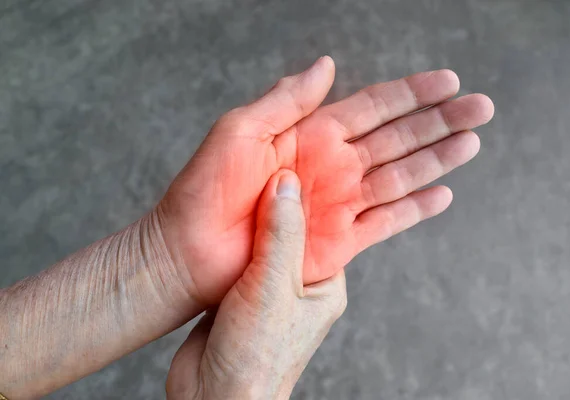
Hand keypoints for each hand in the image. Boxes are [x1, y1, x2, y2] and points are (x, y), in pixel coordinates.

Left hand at [159, 57, 493, 304]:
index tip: (448, 81)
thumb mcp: (241, 129)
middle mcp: (332, 166)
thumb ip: (288, 99)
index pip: (373, 106)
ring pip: (399, 177)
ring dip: (437, 160)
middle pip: (397, 138)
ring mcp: (337, 204)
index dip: (411, 94)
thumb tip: (327, 64)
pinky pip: (384, 223)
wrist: (187, 250)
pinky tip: (442, 194)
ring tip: (473, 143)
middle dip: (439, 122)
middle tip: (482, 107)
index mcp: (311, 134)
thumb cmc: (204, 188)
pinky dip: (413, 210)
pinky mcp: (337, 242)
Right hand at [166, 170, 346, 399]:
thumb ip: (282, 233)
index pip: (330, 226)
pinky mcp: (240, 293)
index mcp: (326, 284)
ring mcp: (270, 289)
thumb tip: (287, 181)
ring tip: (249, 177)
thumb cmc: (256, 356)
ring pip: (268, 239)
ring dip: (259, 214)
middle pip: (297, 228)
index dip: (319, 193)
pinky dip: (237, 232)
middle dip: (287, 199)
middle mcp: (301, 285)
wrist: (212, 398)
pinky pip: (243, 252)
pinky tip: (228, 210)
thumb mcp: (274, 286)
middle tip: (275, 161)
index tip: (308, 160)